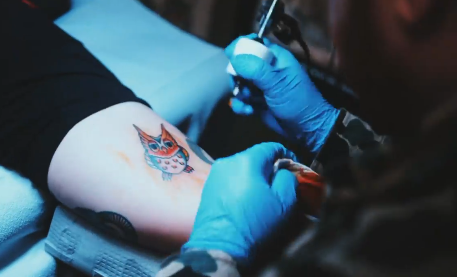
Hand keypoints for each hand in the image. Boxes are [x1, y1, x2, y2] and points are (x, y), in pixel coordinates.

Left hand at [182, 143, 297, 262]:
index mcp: (247, 160)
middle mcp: (227, 162)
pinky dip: (240, 185)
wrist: (219, 247)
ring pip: (241, 169)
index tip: (293, 168)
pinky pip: (229, 180)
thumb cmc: (254, 224)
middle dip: (269, 168)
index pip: (271, 147)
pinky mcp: (207, 188)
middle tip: (279, 185)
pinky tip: (245, 201)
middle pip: (254, 157)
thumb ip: (288, 179)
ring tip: (262, 195)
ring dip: (253, 177)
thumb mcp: (283, 202)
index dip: (286, 155)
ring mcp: (215, 175)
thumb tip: (283, 172)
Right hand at [226, 34, 339, 152]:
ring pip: (239, 83)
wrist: (306, 129)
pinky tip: (249, 111)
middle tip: (243, 86)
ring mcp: (261, 86)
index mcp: (276, 58)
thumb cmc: (298, 102)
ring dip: (240, 93)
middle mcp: (267, 69)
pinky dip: (241, 105)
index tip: (231, 56)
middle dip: (238, 76)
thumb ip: (257, 70)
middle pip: (241, 63)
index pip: (254, 43)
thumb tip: (235, 59)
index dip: (241, 47)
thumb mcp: (278, 84)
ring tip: (249, 101)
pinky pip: (241, 99)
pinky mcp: (257, 101)